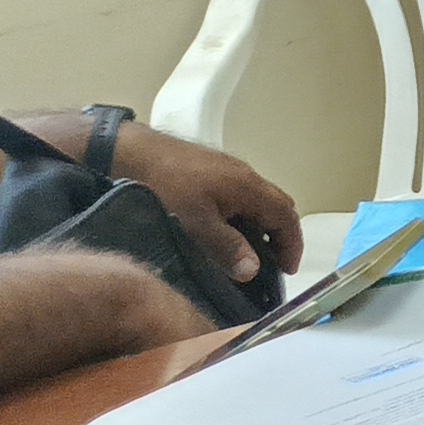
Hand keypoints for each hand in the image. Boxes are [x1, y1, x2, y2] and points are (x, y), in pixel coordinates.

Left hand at [112, 126, 304, 285]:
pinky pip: (241, 198)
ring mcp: (228, 171)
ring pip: (258, 202)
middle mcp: (245, 175)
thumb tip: (253, 272)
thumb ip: (227, 247)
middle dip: (281, 237)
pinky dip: (244, 218)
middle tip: (273, 265)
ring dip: (261, 228)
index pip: (286, 216)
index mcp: (248, 186)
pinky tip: (225, 233)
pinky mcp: (211, 171)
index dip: (292, 244)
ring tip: (249, 254)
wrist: (130, 153)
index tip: (288, 270)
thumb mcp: (196, 224)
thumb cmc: (165, 186)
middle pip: (278, 206)